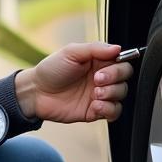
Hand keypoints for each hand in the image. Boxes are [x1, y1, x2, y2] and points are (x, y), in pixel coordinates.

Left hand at [15, 43, 130, 123]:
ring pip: (121, 95)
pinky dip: (108, 109)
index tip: (103, 68)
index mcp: (98, 62)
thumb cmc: (51, 70)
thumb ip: (95, 48)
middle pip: (125, 78)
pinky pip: (113, 112)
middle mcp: (102, 78)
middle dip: (114, 79)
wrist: (36, 93)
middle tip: (96, 80)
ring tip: (94, 94)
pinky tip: (95, 106)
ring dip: (111, 94)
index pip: (122, 62)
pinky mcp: (95, 111)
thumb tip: (118, 48)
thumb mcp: (71, 52)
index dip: (118, 66)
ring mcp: (99, 95)